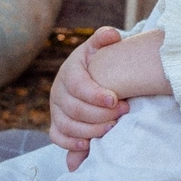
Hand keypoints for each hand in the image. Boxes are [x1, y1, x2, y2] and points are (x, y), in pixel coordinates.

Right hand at [49, 25, 127, 169]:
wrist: (94, 75)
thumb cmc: (102, 62)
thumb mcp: (102, 48)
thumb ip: (105, 39)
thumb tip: (110, 35)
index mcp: (69, 71)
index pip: (77, 85)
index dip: (95, 95)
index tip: (115, 100)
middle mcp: (58, 91)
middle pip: (74, 108)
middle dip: (99, 114)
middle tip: (124, 112)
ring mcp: (56, 109)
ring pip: (66, 125)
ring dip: (90, 130)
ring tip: (113, 127)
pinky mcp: (57, 124)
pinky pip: (57, 137)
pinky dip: (70, 144)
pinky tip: (88, 145)